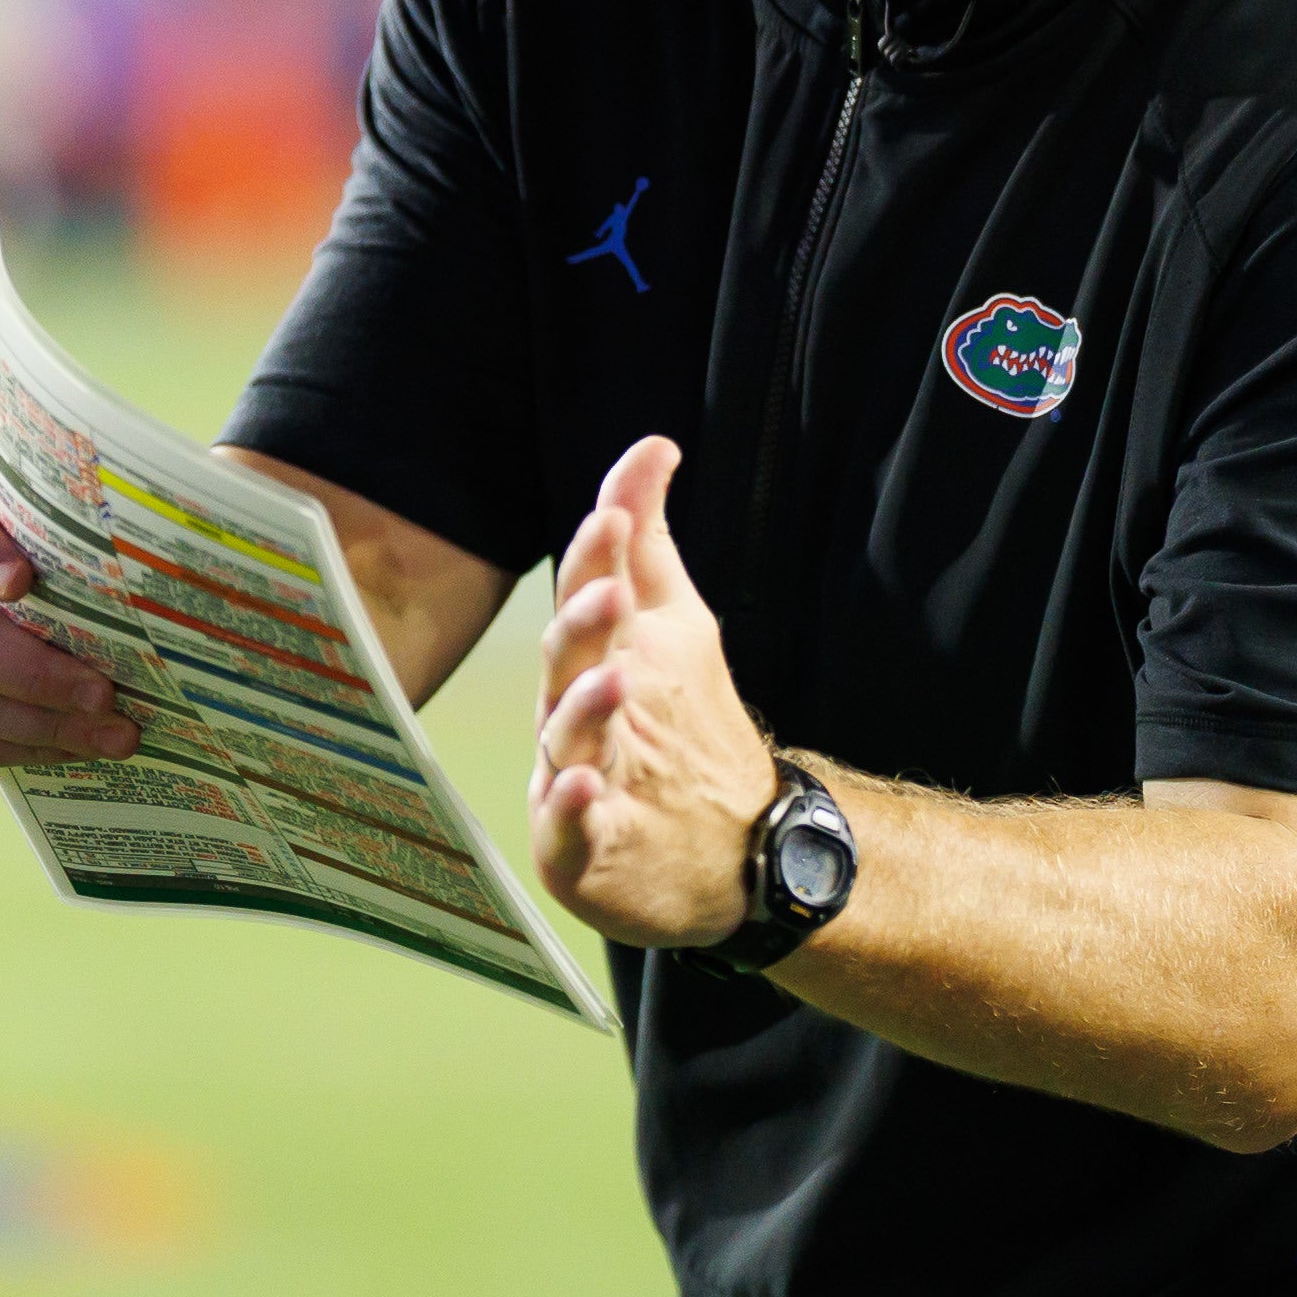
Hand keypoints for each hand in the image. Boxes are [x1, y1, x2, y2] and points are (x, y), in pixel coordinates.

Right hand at [0, 472, 139, 771]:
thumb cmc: (13, 546)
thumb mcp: (23, 517)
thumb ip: (52, 530)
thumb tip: (138, 569)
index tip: (25, 581)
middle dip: (37, 674)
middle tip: (106, 695)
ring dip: (40, 726)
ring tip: (111, 734)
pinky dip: (14, 751)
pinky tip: (68, 749)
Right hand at [530, 436, 784, 947]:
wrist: (732, 843)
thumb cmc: (679, 721)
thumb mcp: (672, 622)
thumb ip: (648, 541)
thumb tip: (654, 445)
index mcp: (590, 658)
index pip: (583, 600)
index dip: (593, 560)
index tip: (613, 517)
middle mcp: (569, 715)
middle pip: (565, 664)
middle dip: (584, 627)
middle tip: (611, 591)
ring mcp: (571, 781)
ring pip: (564, 740)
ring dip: (584, 709)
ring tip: (614, 681)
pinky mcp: (581, 850)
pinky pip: (567, 827)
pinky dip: (571, 807)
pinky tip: (583, 784)